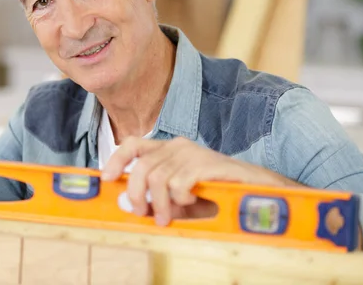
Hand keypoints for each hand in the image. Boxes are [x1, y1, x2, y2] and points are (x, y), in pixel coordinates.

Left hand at [101, 136, 294, 225]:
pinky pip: (178, 183)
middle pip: (141, 167)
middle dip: (136, 194)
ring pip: (157, 178)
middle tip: (143, 214)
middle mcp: (177, 146)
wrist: (256, 189)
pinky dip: (180, 199)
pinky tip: (191, 201)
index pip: (133, 144)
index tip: (107, 178)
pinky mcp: (206, 163)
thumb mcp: (181, 200)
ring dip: (159, 204)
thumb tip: (133, 206)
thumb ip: (158, 200)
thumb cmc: (216, 195)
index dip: (116, 159)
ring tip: (168, 218)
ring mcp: (192, 152)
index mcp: (168, 150)